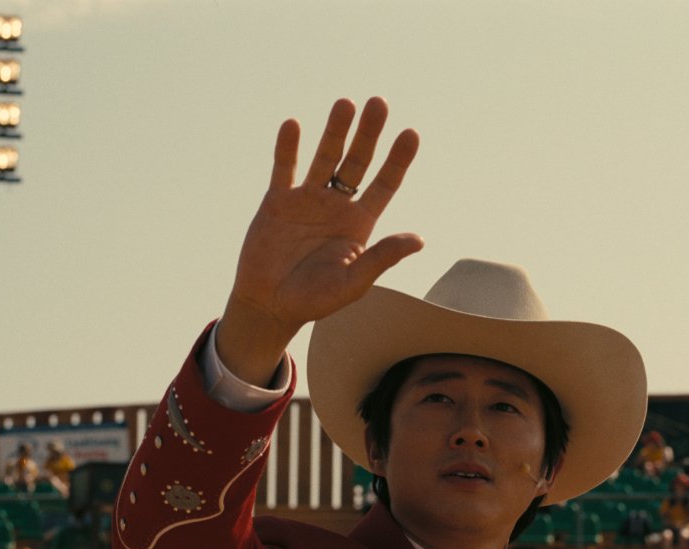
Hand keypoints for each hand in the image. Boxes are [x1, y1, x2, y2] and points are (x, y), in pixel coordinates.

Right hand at [217, 97, 422, 383]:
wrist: (270, 306)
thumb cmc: (315, 301)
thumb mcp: (353, 282)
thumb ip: (382, 257)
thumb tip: (419, 240)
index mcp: (360, 223)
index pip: (385, 184)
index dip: (398, 160)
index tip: (411, 134)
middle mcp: (336, 205)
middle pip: (357, 162)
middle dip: (368, 134)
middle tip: (379, 103)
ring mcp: (307, 200)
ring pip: (324, 158)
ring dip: (334, 131)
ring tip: (345, 104)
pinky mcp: (278, 202)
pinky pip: (284, 169)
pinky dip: (288, 148)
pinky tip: (293, 125)